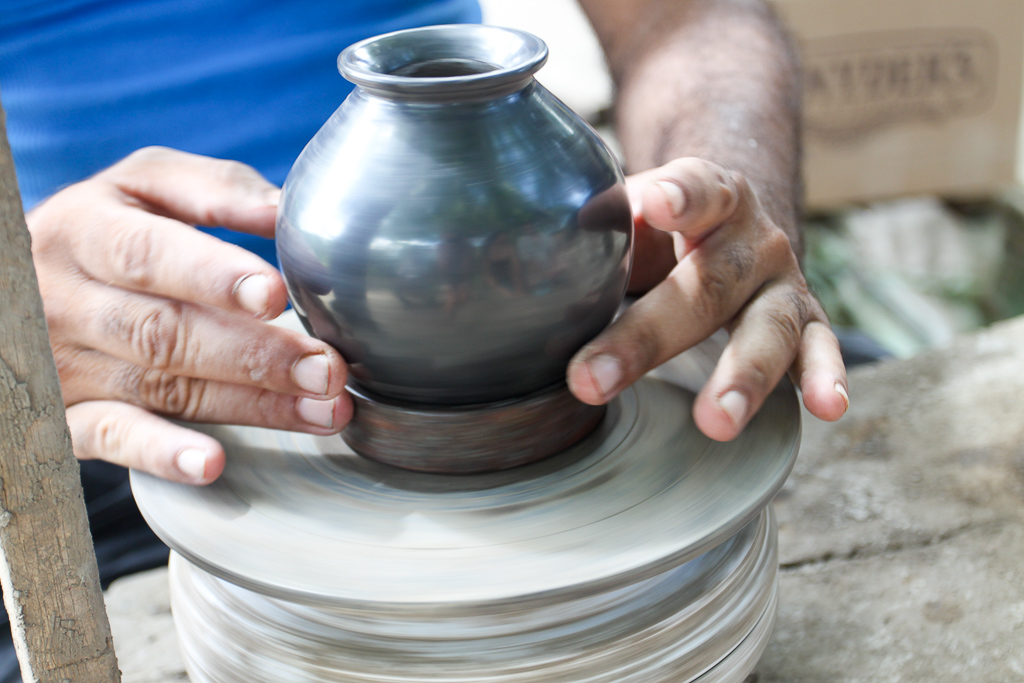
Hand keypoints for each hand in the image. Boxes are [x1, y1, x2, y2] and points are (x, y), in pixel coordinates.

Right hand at [30, 147, 350, 483]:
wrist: (20, 285)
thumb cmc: (109, 230)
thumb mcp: (144, 188)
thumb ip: (214, 191)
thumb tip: (286, 211)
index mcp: (85, 230)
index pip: (147, 254)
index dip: (212, 275)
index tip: (275, 294)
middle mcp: (67, 301)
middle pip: (166, 331)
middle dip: (256, 353)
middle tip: (326, 368)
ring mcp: (65, 365)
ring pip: (161, 387)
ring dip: (249, 405)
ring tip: (321, 410)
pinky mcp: (67, 417)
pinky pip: (111, 439)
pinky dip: (162, 453)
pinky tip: (212, 464)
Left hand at [567, 158, 847, 439]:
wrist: (736, 219)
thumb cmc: (665, 228)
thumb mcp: (638, 214)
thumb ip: (604, 231)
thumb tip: (540, 252)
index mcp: (710, 195)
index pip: (696, 189)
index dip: (678, 197)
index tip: (654, 206)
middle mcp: (753, 238)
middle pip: (708, 285)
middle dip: (647, 338)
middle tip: (592, 380)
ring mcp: (784, 282)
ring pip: (768, 328)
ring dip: (741, 377)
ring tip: (715, 422)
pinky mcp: (806, 321)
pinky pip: (818, 349)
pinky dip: (825, 377)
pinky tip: (829, 407)